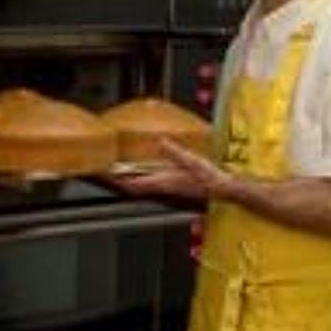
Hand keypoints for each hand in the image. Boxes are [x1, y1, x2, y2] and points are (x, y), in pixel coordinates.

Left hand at [107, 140, 231, 202]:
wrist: (223, 189)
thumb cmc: (209, 177)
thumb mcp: (191, 160)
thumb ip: (174, 152)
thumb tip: (159, 142)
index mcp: (164, 181)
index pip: (136, 183)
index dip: (120, 181)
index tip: (107, 176)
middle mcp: (163, 187)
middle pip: (136, 187)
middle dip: (122, 181)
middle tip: (109, 175)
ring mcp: (168, 188)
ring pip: (144, 186)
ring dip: (132, 181)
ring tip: (121, 173)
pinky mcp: (174, 186)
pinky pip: (153, 183)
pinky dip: (144, 178)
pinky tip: (145, 171)